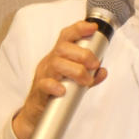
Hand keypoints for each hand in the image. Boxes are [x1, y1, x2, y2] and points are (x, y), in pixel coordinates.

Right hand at [12, 20, 107, 138]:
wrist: (36, 110)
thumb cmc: (56, 89)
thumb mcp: (75, 80)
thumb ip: (89, 75)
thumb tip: (103, 72)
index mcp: (59, 55)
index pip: (66, 36)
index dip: (79, 29)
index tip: (93, 28)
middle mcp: (50, 60)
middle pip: (63, 48)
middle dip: (83, 54)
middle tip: (95, 65)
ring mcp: (44, 74)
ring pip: (56, 64)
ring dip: (75, 71)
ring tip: (86, 81)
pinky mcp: (39, 89)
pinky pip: (45, 84)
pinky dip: (55, 85)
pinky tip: (63, 90)